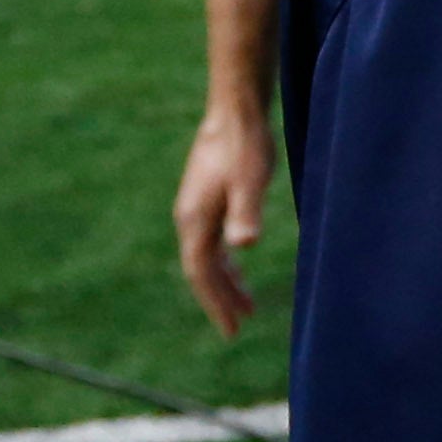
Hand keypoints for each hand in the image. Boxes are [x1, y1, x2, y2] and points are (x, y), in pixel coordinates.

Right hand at [175, 102, 275, 336]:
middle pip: (201, 270)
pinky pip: (211, 241)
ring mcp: (195, 209)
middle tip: (238, 328)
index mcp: (195, 220)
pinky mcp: (206, 199)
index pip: (201, 273)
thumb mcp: (252, 180)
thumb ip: (246, 212)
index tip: (232, 329)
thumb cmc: (246, 146)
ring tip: (247, 306)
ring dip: (224, 282)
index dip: (215, 302)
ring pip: (206, 257)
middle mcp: (189, 218)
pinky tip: (238, 265)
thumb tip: (243, 245)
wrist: (235, 112)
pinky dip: (224, 261)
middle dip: (218, 299)